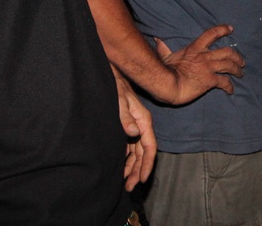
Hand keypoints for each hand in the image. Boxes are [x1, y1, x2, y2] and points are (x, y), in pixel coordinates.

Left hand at [113, 69, 155, 190]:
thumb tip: (133, 133)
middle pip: (143, 153)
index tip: (143, 179)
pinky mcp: (126, 127)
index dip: (147, 164)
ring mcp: (134, 127)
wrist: (111, 74)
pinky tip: (121, 167)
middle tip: (130, 187)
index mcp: (143, 121)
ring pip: (136, 152)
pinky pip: (129, 147)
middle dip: (139, 171)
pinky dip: (127, 159)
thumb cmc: (115, 85)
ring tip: (126, 182)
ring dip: (132, 167)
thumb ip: (125, 116)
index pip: (149, 147)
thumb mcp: (119, 100)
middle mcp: (141, 126)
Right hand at [155, 24, 245, 104]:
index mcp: (195, 48)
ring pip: (229, 65)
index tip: (231, 29)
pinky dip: (230, 86)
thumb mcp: (165, 56)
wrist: (167, 84)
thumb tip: (157, 39)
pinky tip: (231, 90)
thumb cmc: (165, 70)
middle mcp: (205, 56)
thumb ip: (164, 48)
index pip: (211, 34)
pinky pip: (225, 82)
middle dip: (237, 56)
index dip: (222, 30)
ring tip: (240, 74)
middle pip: (227, 52)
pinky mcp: (210, 80)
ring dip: (237, 69)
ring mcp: (209, 68)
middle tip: (242, 61)